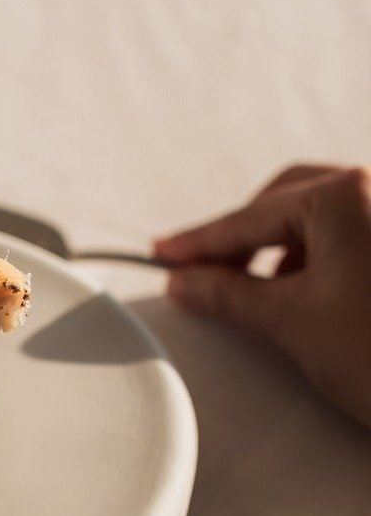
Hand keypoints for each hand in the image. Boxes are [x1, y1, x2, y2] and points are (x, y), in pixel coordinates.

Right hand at [154, 165, 370, 428]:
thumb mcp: (292, 321)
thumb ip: (228, 292)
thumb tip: (185, 280)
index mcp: (345, 195)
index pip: (251, 217)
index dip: (200, 242)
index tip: (164, 255)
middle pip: (290, 200)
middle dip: (246, 237)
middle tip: (206, 274)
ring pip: (326, 215)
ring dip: (286, 247)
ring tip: (263, 293)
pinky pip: (355, 232)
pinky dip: (323, 255)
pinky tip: (312, 293)